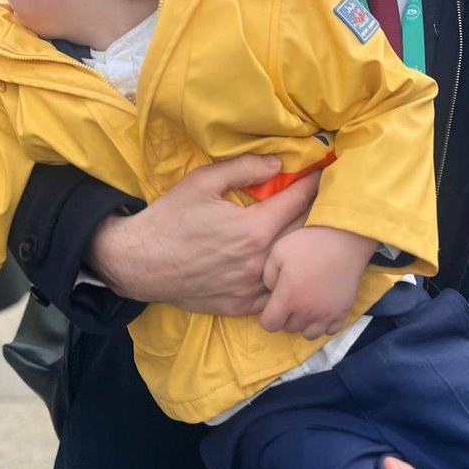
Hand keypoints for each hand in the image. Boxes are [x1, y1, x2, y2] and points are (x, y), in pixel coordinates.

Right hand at [89, 154, 318, 315]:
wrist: (139, 263)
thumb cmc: (170, 218)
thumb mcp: (202, 182)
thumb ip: (243, 169)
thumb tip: (278, 162)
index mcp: (252, 228)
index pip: (298, 201)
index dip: (315, 183)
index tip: (327, 172)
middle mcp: (258, 261)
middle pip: (304, 234)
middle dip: (319, 213)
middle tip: (329, 198)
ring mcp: (252, 288)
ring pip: (294, 268)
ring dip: (306, 249)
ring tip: (316, 233)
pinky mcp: (242, 306)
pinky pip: (277, 293)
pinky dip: (287, 279)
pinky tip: (291, 267)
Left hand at [259, 226, 376, 338]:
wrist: (345, 240)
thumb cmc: (309, 243)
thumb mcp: (278, 251)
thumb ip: (268, 276)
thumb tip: (272, 291)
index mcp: (287, 299)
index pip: (269, 325)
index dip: (268, 316)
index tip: (273, 304)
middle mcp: (306, 313)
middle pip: (288, 329)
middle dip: (286, 317)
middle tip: (292, 297)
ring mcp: (326, 316)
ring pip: (308, 334)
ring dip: (304, 323)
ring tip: (306, 305)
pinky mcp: (343, 314)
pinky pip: (329, 331)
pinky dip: (323, 324)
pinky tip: (321, 308)